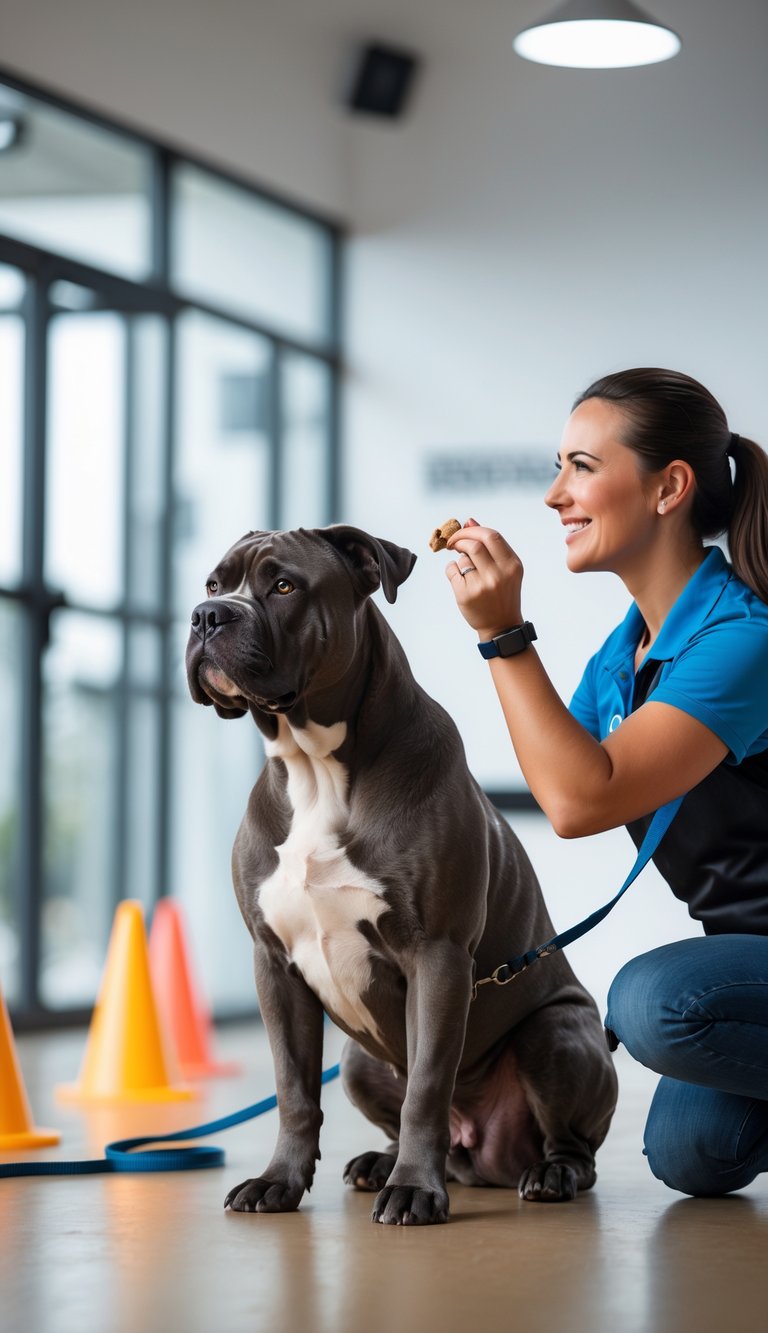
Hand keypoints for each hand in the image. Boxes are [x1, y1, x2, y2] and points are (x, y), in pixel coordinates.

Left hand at [445, 519, 524, 639]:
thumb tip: (469, 521)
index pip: (491, 535)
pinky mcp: (466, 595)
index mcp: (512, 565)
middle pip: (474, 544)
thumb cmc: (503, 593)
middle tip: (453, 542)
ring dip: (459, 558)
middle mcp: (499, 574)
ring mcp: (482, 586)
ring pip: (462, 558)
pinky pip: (451, 571)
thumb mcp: (505, 568)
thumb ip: (490, 545)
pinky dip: (451, 570)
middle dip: (460, 539)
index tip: (463, 532)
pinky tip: (459, 578)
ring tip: (466, 569)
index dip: (473, 530)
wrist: (501, 625)